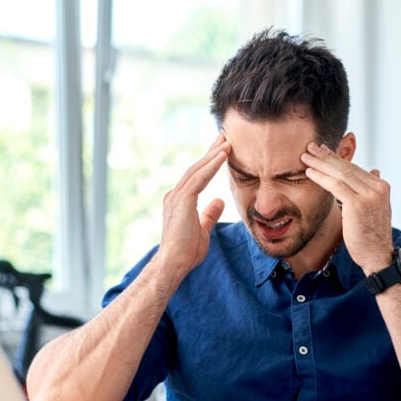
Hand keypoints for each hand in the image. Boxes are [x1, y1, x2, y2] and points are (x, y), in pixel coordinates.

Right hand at [156, 134, 229, 282]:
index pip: (197, 176)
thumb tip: (219, 201)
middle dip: (211, 152)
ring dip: (213, 155)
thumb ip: (209, 214)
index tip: (222, 150)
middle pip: (196, 168)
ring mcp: (176, 197)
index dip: (209, 162)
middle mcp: (175, 195)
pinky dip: (211, 166)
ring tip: (227, 142)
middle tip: (225, 136)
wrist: (174, 264)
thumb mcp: (203, 229)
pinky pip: (199, 179)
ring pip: (197, 170)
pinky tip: (222, 156)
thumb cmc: (186, 252)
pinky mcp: (181, 201)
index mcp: (180, 201)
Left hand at [301, 142, 392, 273]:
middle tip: (310, 148)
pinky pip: (335, 185)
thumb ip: (371, 190)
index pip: (354, 168)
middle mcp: (377, 187)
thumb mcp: (375, 208)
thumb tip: (374, 171)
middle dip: (326, 156)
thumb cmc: (372, 236)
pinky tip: (309, 172)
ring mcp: (369, 194)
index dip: (336, 158)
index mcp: (381, 186)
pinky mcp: (358, 203)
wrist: (377, 256)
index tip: (322, 151)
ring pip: (340, 173)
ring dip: (320, 164)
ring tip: (305, 157)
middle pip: (346, 167)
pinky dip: (321, 177)